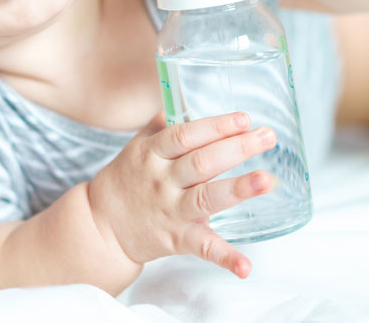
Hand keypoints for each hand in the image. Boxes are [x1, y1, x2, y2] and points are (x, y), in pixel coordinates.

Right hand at [88, 110, 277, 277]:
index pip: (186, 136)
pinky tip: (246, 266)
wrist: (101, 225)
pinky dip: (225, 258)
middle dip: (237, 148)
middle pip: (202, 163)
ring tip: (266, 180)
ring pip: (207, 198)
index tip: (244, 118)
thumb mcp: (137, 146)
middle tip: (268, 136)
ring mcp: (171, 211)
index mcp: (152, 154)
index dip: (215, 126)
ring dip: (238, 189)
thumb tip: (183, 101)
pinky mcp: (177, 239)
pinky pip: (203, 248)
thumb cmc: (127, 179)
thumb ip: (161, 125)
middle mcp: (162, 181)